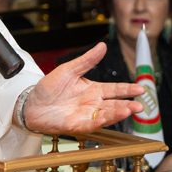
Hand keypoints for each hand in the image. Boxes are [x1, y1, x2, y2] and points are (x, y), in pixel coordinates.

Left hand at [23, 42, 144, 134]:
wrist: (31, 102)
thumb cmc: (49, 87)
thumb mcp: (69, 69)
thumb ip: (86, 60)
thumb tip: (102, 45)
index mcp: (93, 90)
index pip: (114, 89)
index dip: (127, 89)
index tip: (140, 89)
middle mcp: (92, 104)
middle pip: (114, 105)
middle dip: (128, 105)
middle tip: (140, 106)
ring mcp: (85, 115)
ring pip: (105, 116)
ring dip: (117, 114)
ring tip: (129, 111)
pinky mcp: (74, 125)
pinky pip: (88, 124)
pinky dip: (97, 122)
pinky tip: (104, 119)